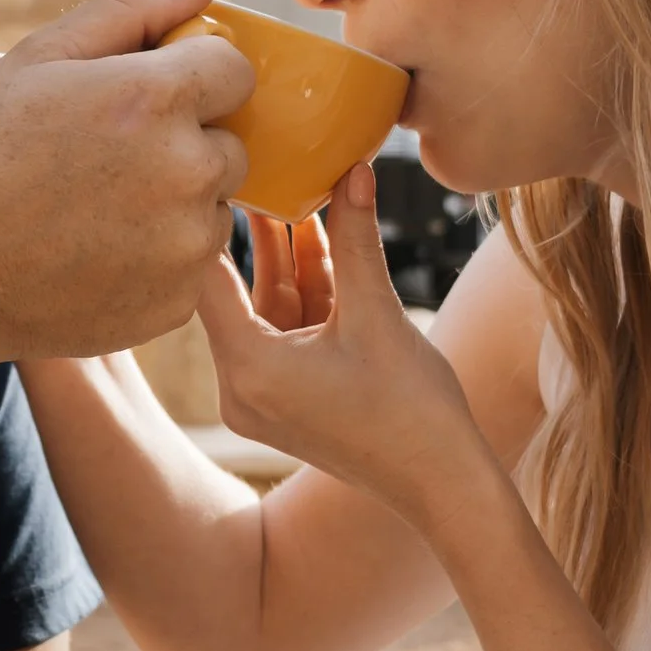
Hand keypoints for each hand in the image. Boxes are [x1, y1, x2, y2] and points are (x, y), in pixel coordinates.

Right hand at [0, 0, 252, 368]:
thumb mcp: (37, 59)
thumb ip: (129, 10)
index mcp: (156, 98)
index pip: (234, 71)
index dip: (191, 80)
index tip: (144, 100)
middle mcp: (187, 171)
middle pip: (229, 145)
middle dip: (184, 145)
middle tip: (107, 162)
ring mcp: (185, 245)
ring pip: (212, 209)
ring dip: (174, 206)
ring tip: (94, 213)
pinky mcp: (177, 303)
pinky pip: (190, 267)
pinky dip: (157, 262)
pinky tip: (94, 255)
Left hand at [197, 165, 490, 521]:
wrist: (443, 483)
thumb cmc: (413, 409)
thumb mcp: (379, 312)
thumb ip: (356, 238)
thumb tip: (353, 168)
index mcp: (248, 369)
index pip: (208, 278)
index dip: (212, 221)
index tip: (219, 171)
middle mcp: (240, 388)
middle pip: (232, 291)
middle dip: (253, 231)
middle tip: (256, 167)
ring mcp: (261, 397)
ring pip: (264, 308)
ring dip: (284, 256)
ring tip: (294, 188)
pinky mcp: (285, 399)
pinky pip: (284, 330)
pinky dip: (303, 291)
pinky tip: (316, 235)